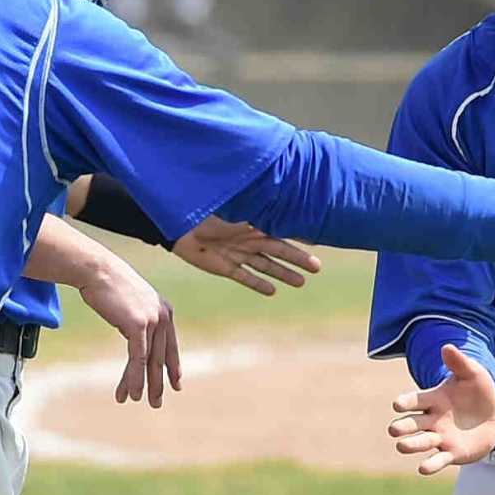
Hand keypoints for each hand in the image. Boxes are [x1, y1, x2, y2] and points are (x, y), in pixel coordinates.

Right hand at [75, 255, 180, 408]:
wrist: (97, 270)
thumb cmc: (108, 285)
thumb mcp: (129, 302)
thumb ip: (137, 318)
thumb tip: (135, 332)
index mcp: (164, 310)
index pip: (170, 345)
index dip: (173, 366)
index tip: (176, 383)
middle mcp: (163, 315)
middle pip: (161, 357)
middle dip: (159, 382)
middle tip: (157, 402)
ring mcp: (153, 320)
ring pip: (150, 361)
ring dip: (145, 384)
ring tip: (142, 402)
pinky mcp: (139, 325)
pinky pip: (137, 358)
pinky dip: (134, 377)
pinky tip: (131, 392)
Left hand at [172, 216, 321, 296]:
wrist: (178, 225)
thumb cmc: (208, 212)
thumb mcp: (235, 212)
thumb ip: (257, 213)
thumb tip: (280, 203)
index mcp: (253, 224)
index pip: (281, 232)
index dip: (297, 239)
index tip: (316, 243)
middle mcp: (248, 239)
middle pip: (278, 252)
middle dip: (297, 260)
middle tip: (316, 268)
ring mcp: (238, 254)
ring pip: (265, 266)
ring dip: (282, 274)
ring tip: (300, 283)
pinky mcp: (225, 267)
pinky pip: (245, 277)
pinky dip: (257, 284)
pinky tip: (272, 291)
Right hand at [388, 344, 494, 475]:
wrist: (491, 418)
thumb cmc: (478, 393)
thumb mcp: (473, 375)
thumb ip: (460, 363)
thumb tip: (447, 347)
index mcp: (433, 399)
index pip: (415, 400)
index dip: (406, 402)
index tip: (397, 404)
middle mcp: (432, 419)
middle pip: (413, 423)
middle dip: (403, 426)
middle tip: (393, 430)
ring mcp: (440, 437)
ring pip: (422, 442)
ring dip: (412, 444)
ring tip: (401, 446)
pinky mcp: (451, 453)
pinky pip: (438, 460)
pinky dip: (430, 464)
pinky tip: (422, 468)